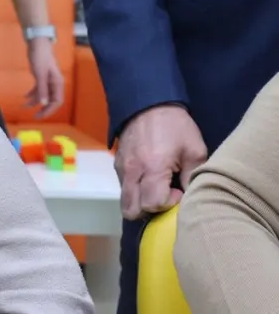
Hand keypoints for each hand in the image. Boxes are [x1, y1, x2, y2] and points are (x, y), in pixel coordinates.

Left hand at [24, 38, 64, 117]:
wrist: (37, 44)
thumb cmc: (40, 57)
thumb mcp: (40, 74)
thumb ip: (42, 89)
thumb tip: (43, 103)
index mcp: (57, 83)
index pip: (57, 102)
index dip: (49, 110)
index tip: (39, 115)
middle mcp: (54, 83)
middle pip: (50, 100)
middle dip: (42, 109)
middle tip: (33, 116)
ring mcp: (48, 80)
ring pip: (43, 95)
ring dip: (34, 101)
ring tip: (23, 106)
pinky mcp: (41, 76)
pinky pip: (38, 89)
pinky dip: (32, 93)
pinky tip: (24, 97)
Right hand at [114, 105, 207, 220]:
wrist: (148, 103)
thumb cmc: (175, 126)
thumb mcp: (194, 150)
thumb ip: (192, 177)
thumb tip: (190, 198)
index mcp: (153, 167)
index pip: (152, 204)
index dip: (168, 204)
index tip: (178, 191)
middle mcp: (132, 171)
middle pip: (132, 210)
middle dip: (150, 210)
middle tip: (165, 196)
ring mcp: (122, 169)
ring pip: (124, 202)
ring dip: (140, 202)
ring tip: (157, 190)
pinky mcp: (118, 164)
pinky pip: (123, 188)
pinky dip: (135, 191)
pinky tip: (148, 180)